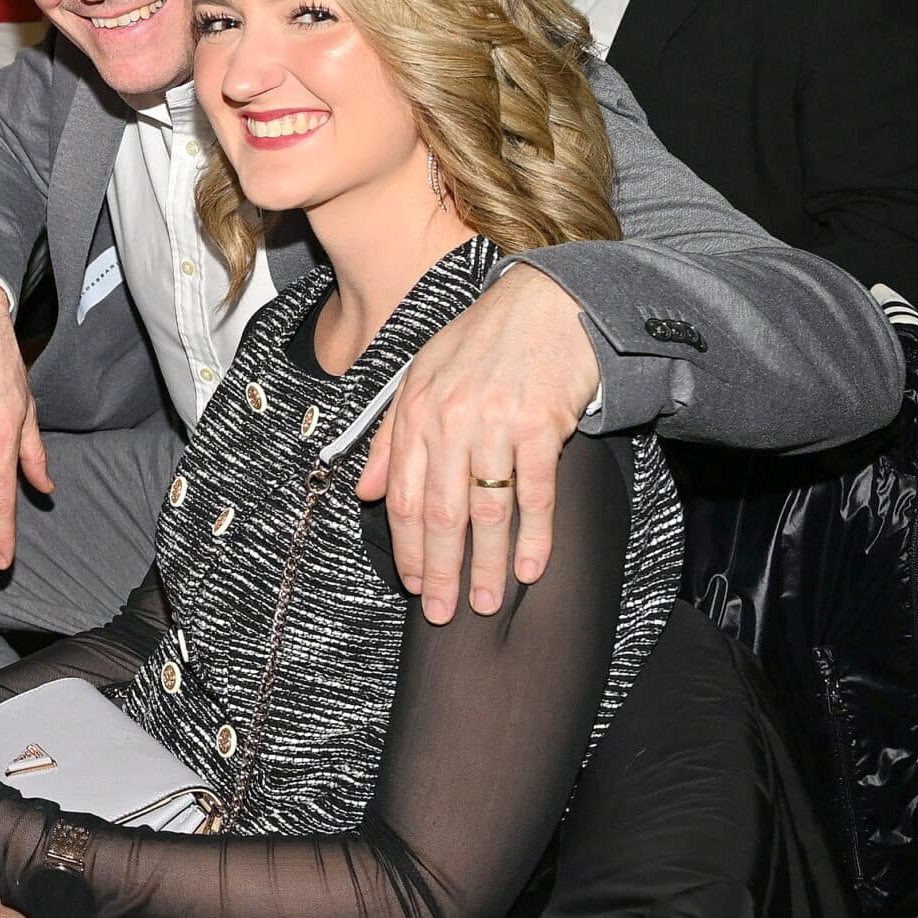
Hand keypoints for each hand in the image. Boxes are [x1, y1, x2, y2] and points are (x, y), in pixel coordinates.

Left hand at [359, 262, 599, 623]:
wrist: (547, 305)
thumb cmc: (483, 344)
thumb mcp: (422, 379)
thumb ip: (392, 438)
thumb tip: (369, 492)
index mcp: (415, 413)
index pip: (403, 498)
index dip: (406, 549)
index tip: (411, 584)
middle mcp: (450, 421)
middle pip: (440, 514)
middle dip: (439, 571)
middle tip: (442, 613)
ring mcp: (496, 424)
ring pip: (487, 511)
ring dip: (488, 565)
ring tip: (487, 603)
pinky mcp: (541, 426)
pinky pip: (534, 493)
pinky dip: (534, 536)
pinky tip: (532, 568)